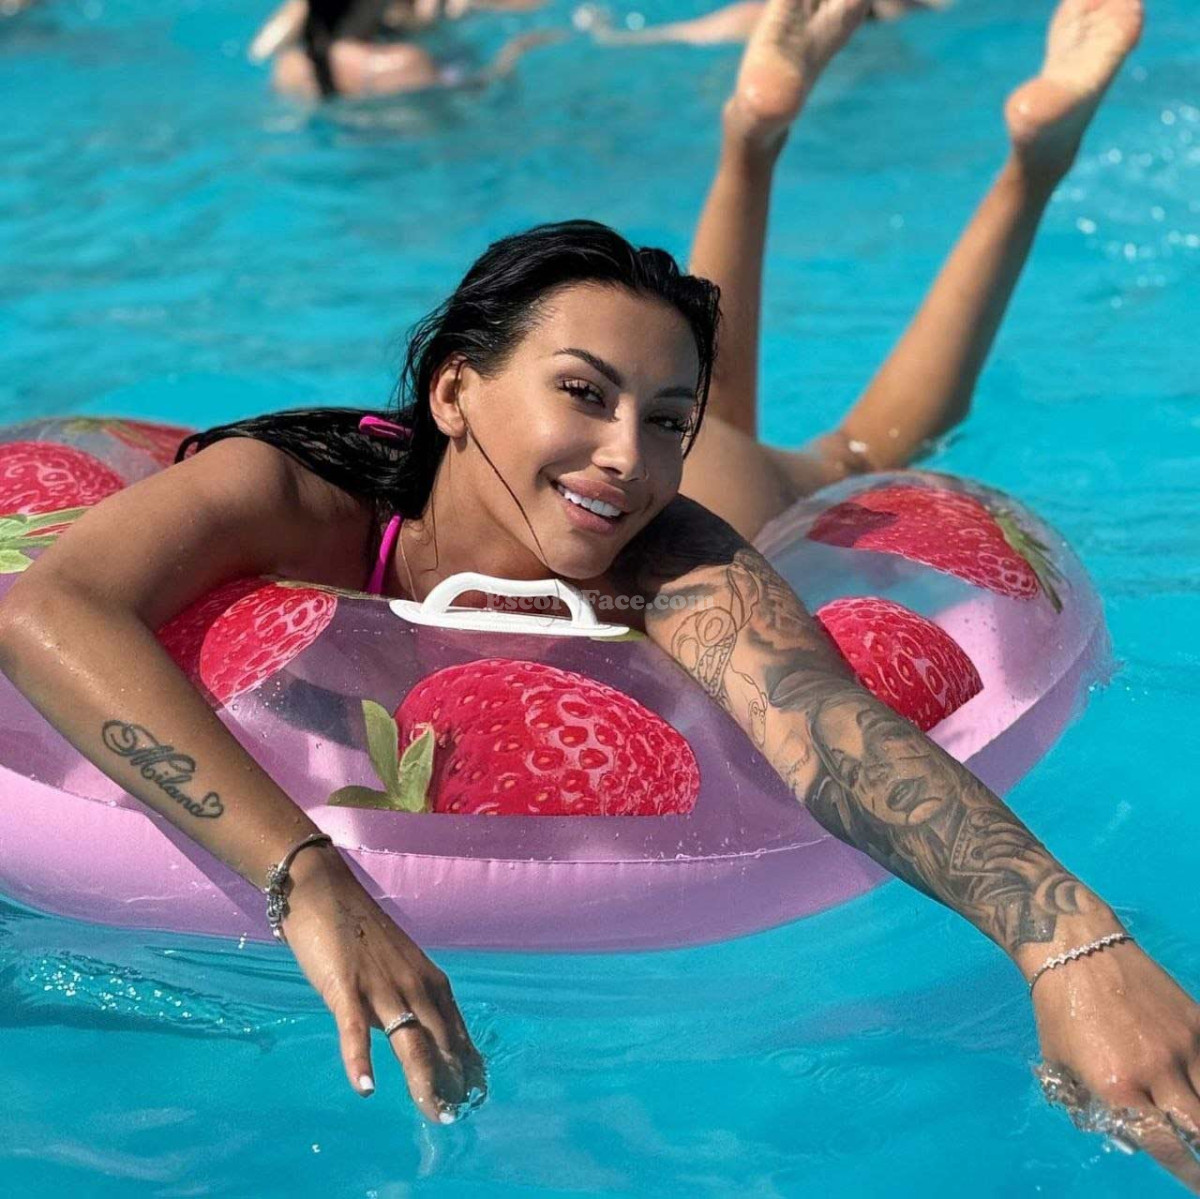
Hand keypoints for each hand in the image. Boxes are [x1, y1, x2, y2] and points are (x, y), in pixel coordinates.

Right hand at [279, 846, 486, 1123]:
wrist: (326, 890)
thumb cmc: (362, 931)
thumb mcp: (399, 968)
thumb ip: (409, 1002)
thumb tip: (418, 1040)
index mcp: (430, 981)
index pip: (458, 1032)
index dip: (468, 1066)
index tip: (477, 1096)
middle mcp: (415, 985)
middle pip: (441, 1043)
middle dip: (452, 1083)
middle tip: (458, 1117)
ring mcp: (381, 987)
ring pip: (410, 1042)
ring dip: (424, 1082)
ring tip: (435, 1113)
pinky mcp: (346, 987)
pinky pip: (354, 1028)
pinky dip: (359, 1059)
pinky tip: (365, 1088)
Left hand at [1032, 941, 1199, 1190]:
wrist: (1076, 949)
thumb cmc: (1059, 1009)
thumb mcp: (1060, 1064)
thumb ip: (1093, 1104)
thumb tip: (1129, 1138)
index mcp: (1116, 1086)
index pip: (1164, 1146)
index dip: (1184, 1172)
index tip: (1193, 1182)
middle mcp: (1155, 1070)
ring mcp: (1181, 1045)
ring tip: (1194, 1117)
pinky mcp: (1196, 1021)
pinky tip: (1196, 1082)